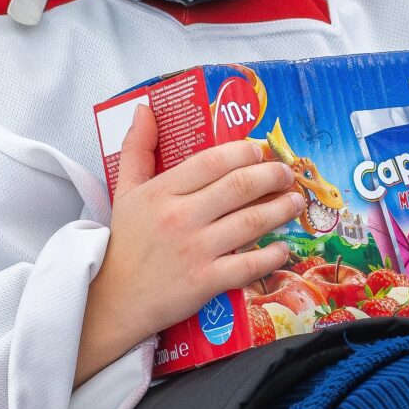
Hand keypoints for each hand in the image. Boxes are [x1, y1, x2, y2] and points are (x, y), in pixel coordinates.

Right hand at [78, 106, 300, 379]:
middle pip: (239, 187)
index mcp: (161, 192)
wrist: (114, 300)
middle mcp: (180, 217)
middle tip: (286, 174)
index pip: (212, 161)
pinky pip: (249, 265)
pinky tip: (283, 247)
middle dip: (272, 176)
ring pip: (251, 222)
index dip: (243, 151)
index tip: (261, 150)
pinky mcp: (205, 282)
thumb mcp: (124, 191)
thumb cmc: (126, 243)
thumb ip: (137, 148)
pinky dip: (272, 255)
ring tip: (295, 202)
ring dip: (280, 209)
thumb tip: (144, 109)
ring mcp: (195, 250)